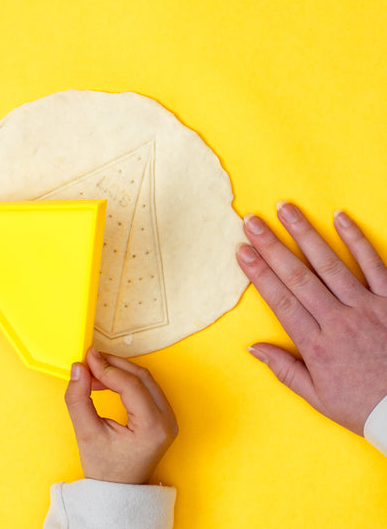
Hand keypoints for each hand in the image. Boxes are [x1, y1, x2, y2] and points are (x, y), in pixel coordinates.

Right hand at [64, 348, 177, 483]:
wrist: (119, 492)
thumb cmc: (105, 470)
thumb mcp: (87, 435)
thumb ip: (78, 399)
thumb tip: (78, 368)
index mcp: (153, 428)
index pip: (130, 385)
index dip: (107, 368)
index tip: (87, 358)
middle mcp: (167, 421)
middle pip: (141, 377)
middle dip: (113, 365)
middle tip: (90, 361)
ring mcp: (168, 418)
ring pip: (144, 379)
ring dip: (119, 371)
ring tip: (94, 372)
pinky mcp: (163, 415)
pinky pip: (145, 387)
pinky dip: (125, 380)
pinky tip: (106, 381)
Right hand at [236, 201, 386, 434]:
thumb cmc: (363, 405)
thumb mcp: (318, 397)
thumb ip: (284, 369)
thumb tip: (253, 347)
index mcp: (316, 345)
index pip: (280, 300)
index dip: (259, 273)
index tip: (242, 251)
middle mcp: (338, 321)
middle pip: (298, 276)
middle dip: (272, 246)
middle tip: (252, 221)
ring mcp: (366, 308)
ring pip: (329, 264)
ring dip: (305, 234)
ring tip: (286, 209)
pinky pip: (374, 265)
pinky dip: (357, 240)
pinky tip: (339, 218)